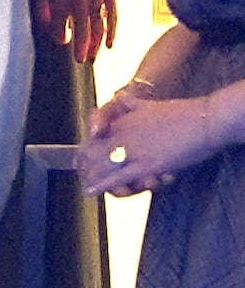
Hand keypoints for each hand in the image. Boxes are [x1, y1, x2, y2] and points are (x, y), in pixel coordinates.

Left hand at [32, 0, 118, 62]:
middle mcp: (79, 1)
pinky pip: (113, 15)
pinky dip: (112, 31)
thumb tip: (46, 28)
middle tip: (81, 60)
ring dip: (95, 44)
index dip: (61, 37)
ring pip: (98, 26)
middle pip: (82, 31)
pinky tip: (109, 45)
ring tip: (92, 58)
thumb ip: (41, 8)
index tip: (64, 42)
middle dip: (81, 49)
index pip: (60, 28)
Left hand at [86, 89, 228, 195]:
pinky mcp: (147, 164)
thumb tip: (119, 96)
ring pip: (102, 167)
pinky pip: (118, 177)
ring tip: (87, 184)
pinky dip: (102, 185)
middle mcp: (123, 134)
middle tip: (82, 176)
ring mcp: (134, 150)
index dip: (85, 151)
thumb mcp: (151, 104)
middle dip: (86, 167)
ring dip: (95, 178)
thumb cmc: (184, 113)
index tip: (80, 160)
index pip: (93, 139)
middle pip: (92, 153)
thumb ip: (132, 103)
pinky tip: (90, 190)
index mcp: (123, 121)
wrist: (206, 119)